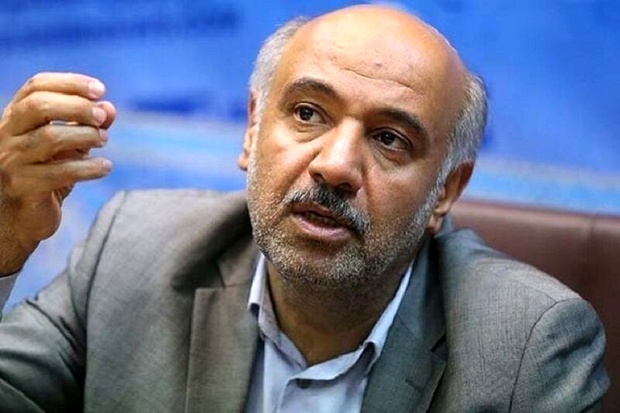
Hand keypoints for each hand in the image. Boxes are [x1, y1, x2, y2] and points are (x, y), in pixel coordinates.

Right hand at [0, 72, 115, 274]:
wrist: (18, 219)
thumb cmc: (44, 174)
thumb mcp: (68, 146)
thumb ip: (88, 125)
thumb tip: (109, 108)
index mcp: (14, 118)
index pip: (36, 86)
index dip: (70, 83)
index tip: (100, 90)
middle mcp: (6, 135)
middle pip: (38, 106)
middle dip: (77, 106)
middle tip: (102, 117)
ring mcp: (11, 161)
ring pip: (50, 138)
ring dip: (86, 136)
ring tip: (104, 141)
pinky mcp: (24, 187)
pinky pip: (61, 172)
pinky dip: (89, 167)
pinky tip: (105, 166)